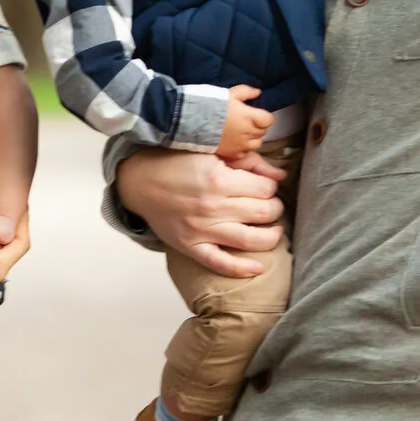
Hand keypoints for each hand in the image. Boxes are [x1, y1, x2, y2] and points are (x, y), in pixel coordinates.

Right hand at [115, 147, 286, 278]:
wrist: (139, 181)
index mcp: (219, 179)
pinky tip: (258, 268)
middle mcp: (213, 206)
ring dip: (271, 236)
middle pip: (265, 212)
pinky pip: (220, 263)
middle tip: (270, 206)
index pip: (266, 188)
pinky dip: (241, 269)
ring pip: (252, 240)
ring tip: (274, 231)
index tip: (265, 187)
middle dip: (275, 208)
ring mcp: (202, 229)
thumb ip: (248, 161)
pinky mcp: (191, 246)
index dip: (271, 187)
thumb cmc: (175, 163)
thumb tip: (280, 175)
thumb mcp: (212, 151)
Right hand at [216, 85, 275, 159]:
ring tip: (242, 133)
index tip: (257, 114)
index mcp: (249, 116)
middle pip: (263, 131)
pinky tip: (234, 143)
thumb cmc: (211, 104)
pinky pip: (243, 154)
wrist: (192, 120)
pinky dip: (242, 149)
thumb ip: (246, 92)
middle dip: (258, 126)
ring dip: (252, 139)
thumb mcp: (230, 93)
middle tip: (247, 121)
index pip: (269, 120)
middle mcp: (248, 132)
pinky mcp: (231, 154)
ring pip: (256, 144)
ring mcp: (240, 145)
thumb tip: (258, 92)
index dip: (264, 117)